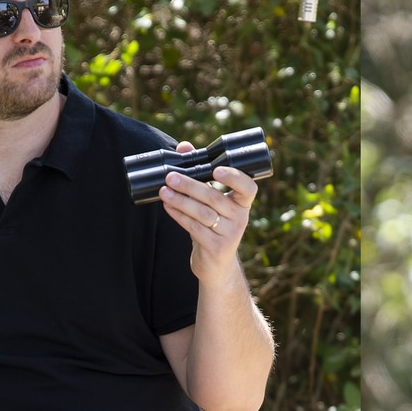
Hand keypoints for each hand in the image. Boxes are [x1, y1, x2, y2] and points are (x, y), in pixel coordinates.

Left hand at [157, 141, 258, 282]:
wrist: (216, 264)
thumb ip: (200, 175)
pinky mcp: (216, 247)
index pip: (248, 188)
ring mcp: (230, 234)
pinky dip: (179, 216)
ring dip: (180, 201)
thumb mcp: (211, 202)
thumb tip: (183, 147)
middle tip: (171, 177)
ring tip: (164, 191)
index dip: (235, 178)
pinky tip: (168, 207)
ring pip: (202, 213)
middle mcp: (240, 218)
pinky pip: (194, 228)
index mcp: (242, 204)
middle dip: (190, 186)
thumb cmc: (213, 226)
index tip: (216, 170)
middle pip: (214, 198)